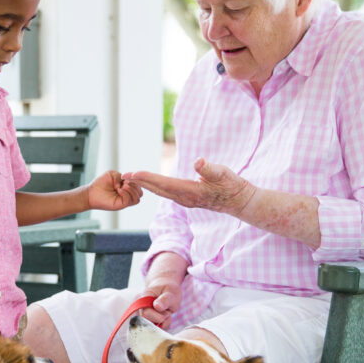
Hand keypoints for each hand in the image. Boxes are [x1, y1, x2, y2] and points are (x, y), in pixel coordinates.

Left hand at [87, 170, 141, 210]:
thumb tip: (128, 184)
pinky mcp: (120, 205)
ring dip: (132, 190)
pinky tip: (118, 190)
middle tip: (126, 182)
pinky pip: (129, 201)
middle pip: (141, 193)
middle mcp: (127, 195)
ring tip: (123, 186)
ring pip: (138, 198)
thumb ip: (123, 176)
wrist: (91, 192)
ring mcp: (124, 200)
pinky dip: (126, 194)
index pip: (138, 185)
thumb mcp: (113, 175)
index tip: (129, 176)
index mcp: (126, 187)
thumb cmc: (101, 183)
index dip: (137, 180)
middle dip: (136, 185)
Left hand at [126, 158, 256, 216]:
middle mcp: (185, 198)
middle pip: (158, 190)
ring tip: (132, 178)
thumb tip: (198, 162)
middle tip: (124, 175)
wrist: (239, 201)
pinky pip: (167, 193)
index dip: (148, 178)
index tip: (133, 174)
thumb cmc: (232, 185)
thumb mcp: (223, 174)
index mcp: (190, 192)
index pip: (164, 184)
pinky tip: (150, 184)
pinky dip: (156, 187)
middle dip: (141, 182)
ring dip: (146, 185)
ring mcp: (186, 200)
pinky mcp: (188, 198)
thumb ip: (209, 169)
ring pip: (161, 192)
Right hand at [140, 278, 181, 330]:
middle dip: (162, 319)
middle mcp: (139, 309)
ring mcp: (142, 317)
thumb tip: (157, 306)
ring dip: (163, 322)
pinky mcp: (148, 322)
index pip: (146, 314)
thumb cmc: (168, 289)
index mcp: (142, 299)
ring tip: (166, 312)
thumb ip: (165, 299)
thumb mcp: (170, 292)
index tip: (166, 309)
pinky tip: (165, 317)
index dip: (159, 316)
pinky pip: (156, 330)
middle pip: (148, 323)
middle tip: (167, 310)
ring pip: (152, 328)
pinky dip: (164, 325)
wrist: (166, 290)